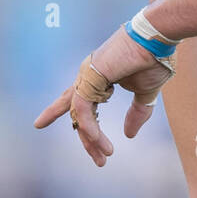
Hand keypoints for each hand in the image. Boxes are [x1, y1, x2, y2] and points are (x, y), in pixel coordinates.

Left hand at [33, 23, 173, 166]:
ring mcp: (86, 75)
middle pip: (77, 112)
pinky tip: (101, 141)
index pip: (77, 100)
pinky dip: (91, 127)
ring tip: (105, 156)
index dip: (60, 113)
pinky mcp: (89, 76)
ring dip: (91, 138)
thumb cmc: (154, 60)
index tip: (39, 124)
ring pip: (79, 114)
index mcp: (99, 77)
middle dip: (86, 138)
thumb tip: (129, 135)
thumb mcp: (146, 94)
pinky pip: (82, 109)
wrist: (157, 38)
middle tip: (98, 159)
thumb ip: (137, 114)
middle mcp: (87, 75)